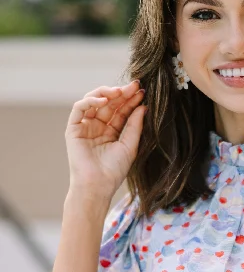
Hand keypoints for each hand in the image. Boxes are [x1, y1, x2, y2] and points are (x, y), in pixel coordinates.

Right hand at [65, 79, 146, 200]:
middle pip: (109, 105)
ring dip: (106, 93)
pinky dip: (90, 101)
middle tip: (134, 86)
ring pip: (94, 102)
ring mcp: (85, 127)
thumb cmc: (114, 171)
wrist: (97, 185)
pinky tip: (104, 101)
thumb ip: (135, 125)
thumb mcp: (130, 146)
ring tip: (120, 91)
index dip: (131, 101)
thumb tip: (143, 106)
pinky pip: (79, 108)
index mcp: (111, 132)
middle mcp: (97, 127)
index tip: (142, 92)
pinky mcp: (73, 128)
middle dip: (121, 94)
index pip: (121, 112)